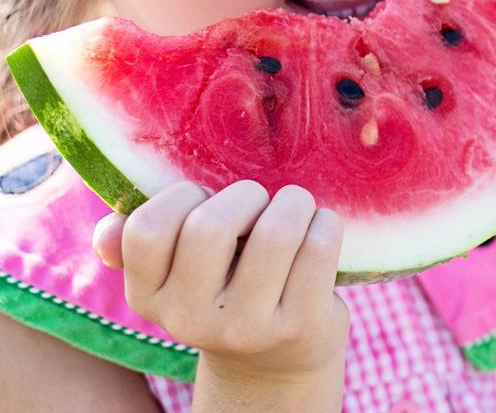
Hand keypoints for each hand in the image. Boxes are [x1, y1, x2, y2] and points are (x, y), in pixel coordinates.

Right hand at [92, 181, 348, 386]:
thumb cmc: (226, 291)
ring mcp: (248, 327)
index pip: (147, 229)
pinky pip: (318, 248)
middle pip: (210, 227)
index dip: (182, 196)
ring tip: (296, 208)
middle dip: (245, 195)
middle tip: (259, 202)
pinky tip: (320, 228)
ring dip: (293, 203)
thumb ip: (139, 246)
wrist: (276, 363)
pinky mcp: (300, 326)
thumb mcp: (177, 277)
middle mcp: (191, 319)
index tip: (206, 199)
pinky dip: (325, 223)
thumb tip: (107, 230)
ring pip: (276, 232)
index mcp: (149, 297)